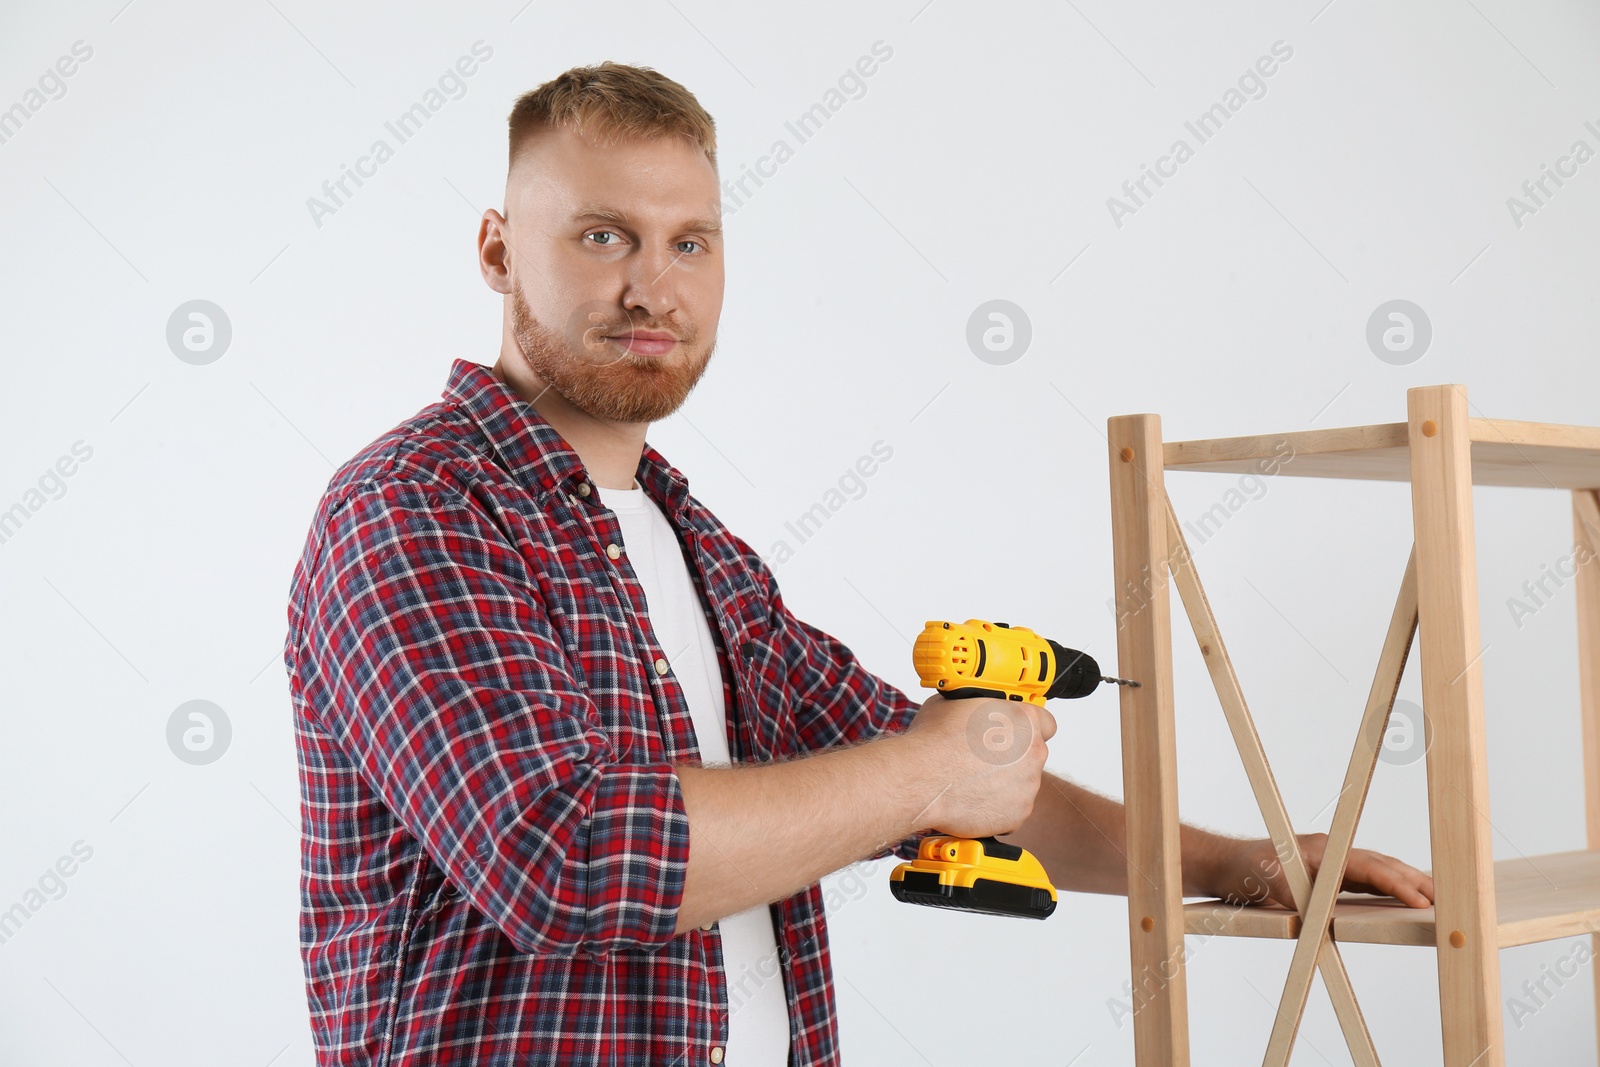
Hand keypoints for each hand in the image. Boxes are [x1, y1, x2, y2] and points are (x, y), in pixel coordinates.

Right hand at [900, 692, 1056, 839]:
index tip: (1015, 733)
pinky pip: (1011, 809)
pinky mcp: (1018, 814)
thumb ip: (976, 707)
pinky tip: (972, 798)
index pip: (1045, 722)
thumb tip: (970, 709)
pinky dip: (996, 806)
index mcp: (1023, 719)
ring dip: (1004, 783)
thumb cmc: (933, 742)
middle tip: (983, 758)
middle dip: (1012, 757)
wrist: (920, 780)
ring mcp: (1028, 786)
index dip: (1027, 728)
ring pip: (1022, 784)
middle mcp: (1033, 752)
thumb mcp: (953, 704)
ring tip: (972, 780)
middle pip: (1032, 755)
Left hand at [1209, 833, 1434, 909]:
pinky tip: (1402, 897)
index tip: (1422, 901)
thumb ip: (1300, 897)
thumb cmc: (1244, 870)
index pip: (1371, 868)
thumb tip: (1328, 913)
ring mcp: (1330, 862)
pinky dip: (1387, 888)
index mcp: (1324, 851)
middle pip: (1382, 866)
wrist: (1223, 864)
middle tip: (1446, 900)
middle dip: (1414, 882)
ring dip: (1405, 884)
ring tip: (1435, 899)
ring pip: (1377, 872)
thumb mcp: (1270, 885)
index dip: (1398, 884)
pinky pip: (1364, 881)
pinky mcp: (1326, 875)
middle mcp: (1332, 852)